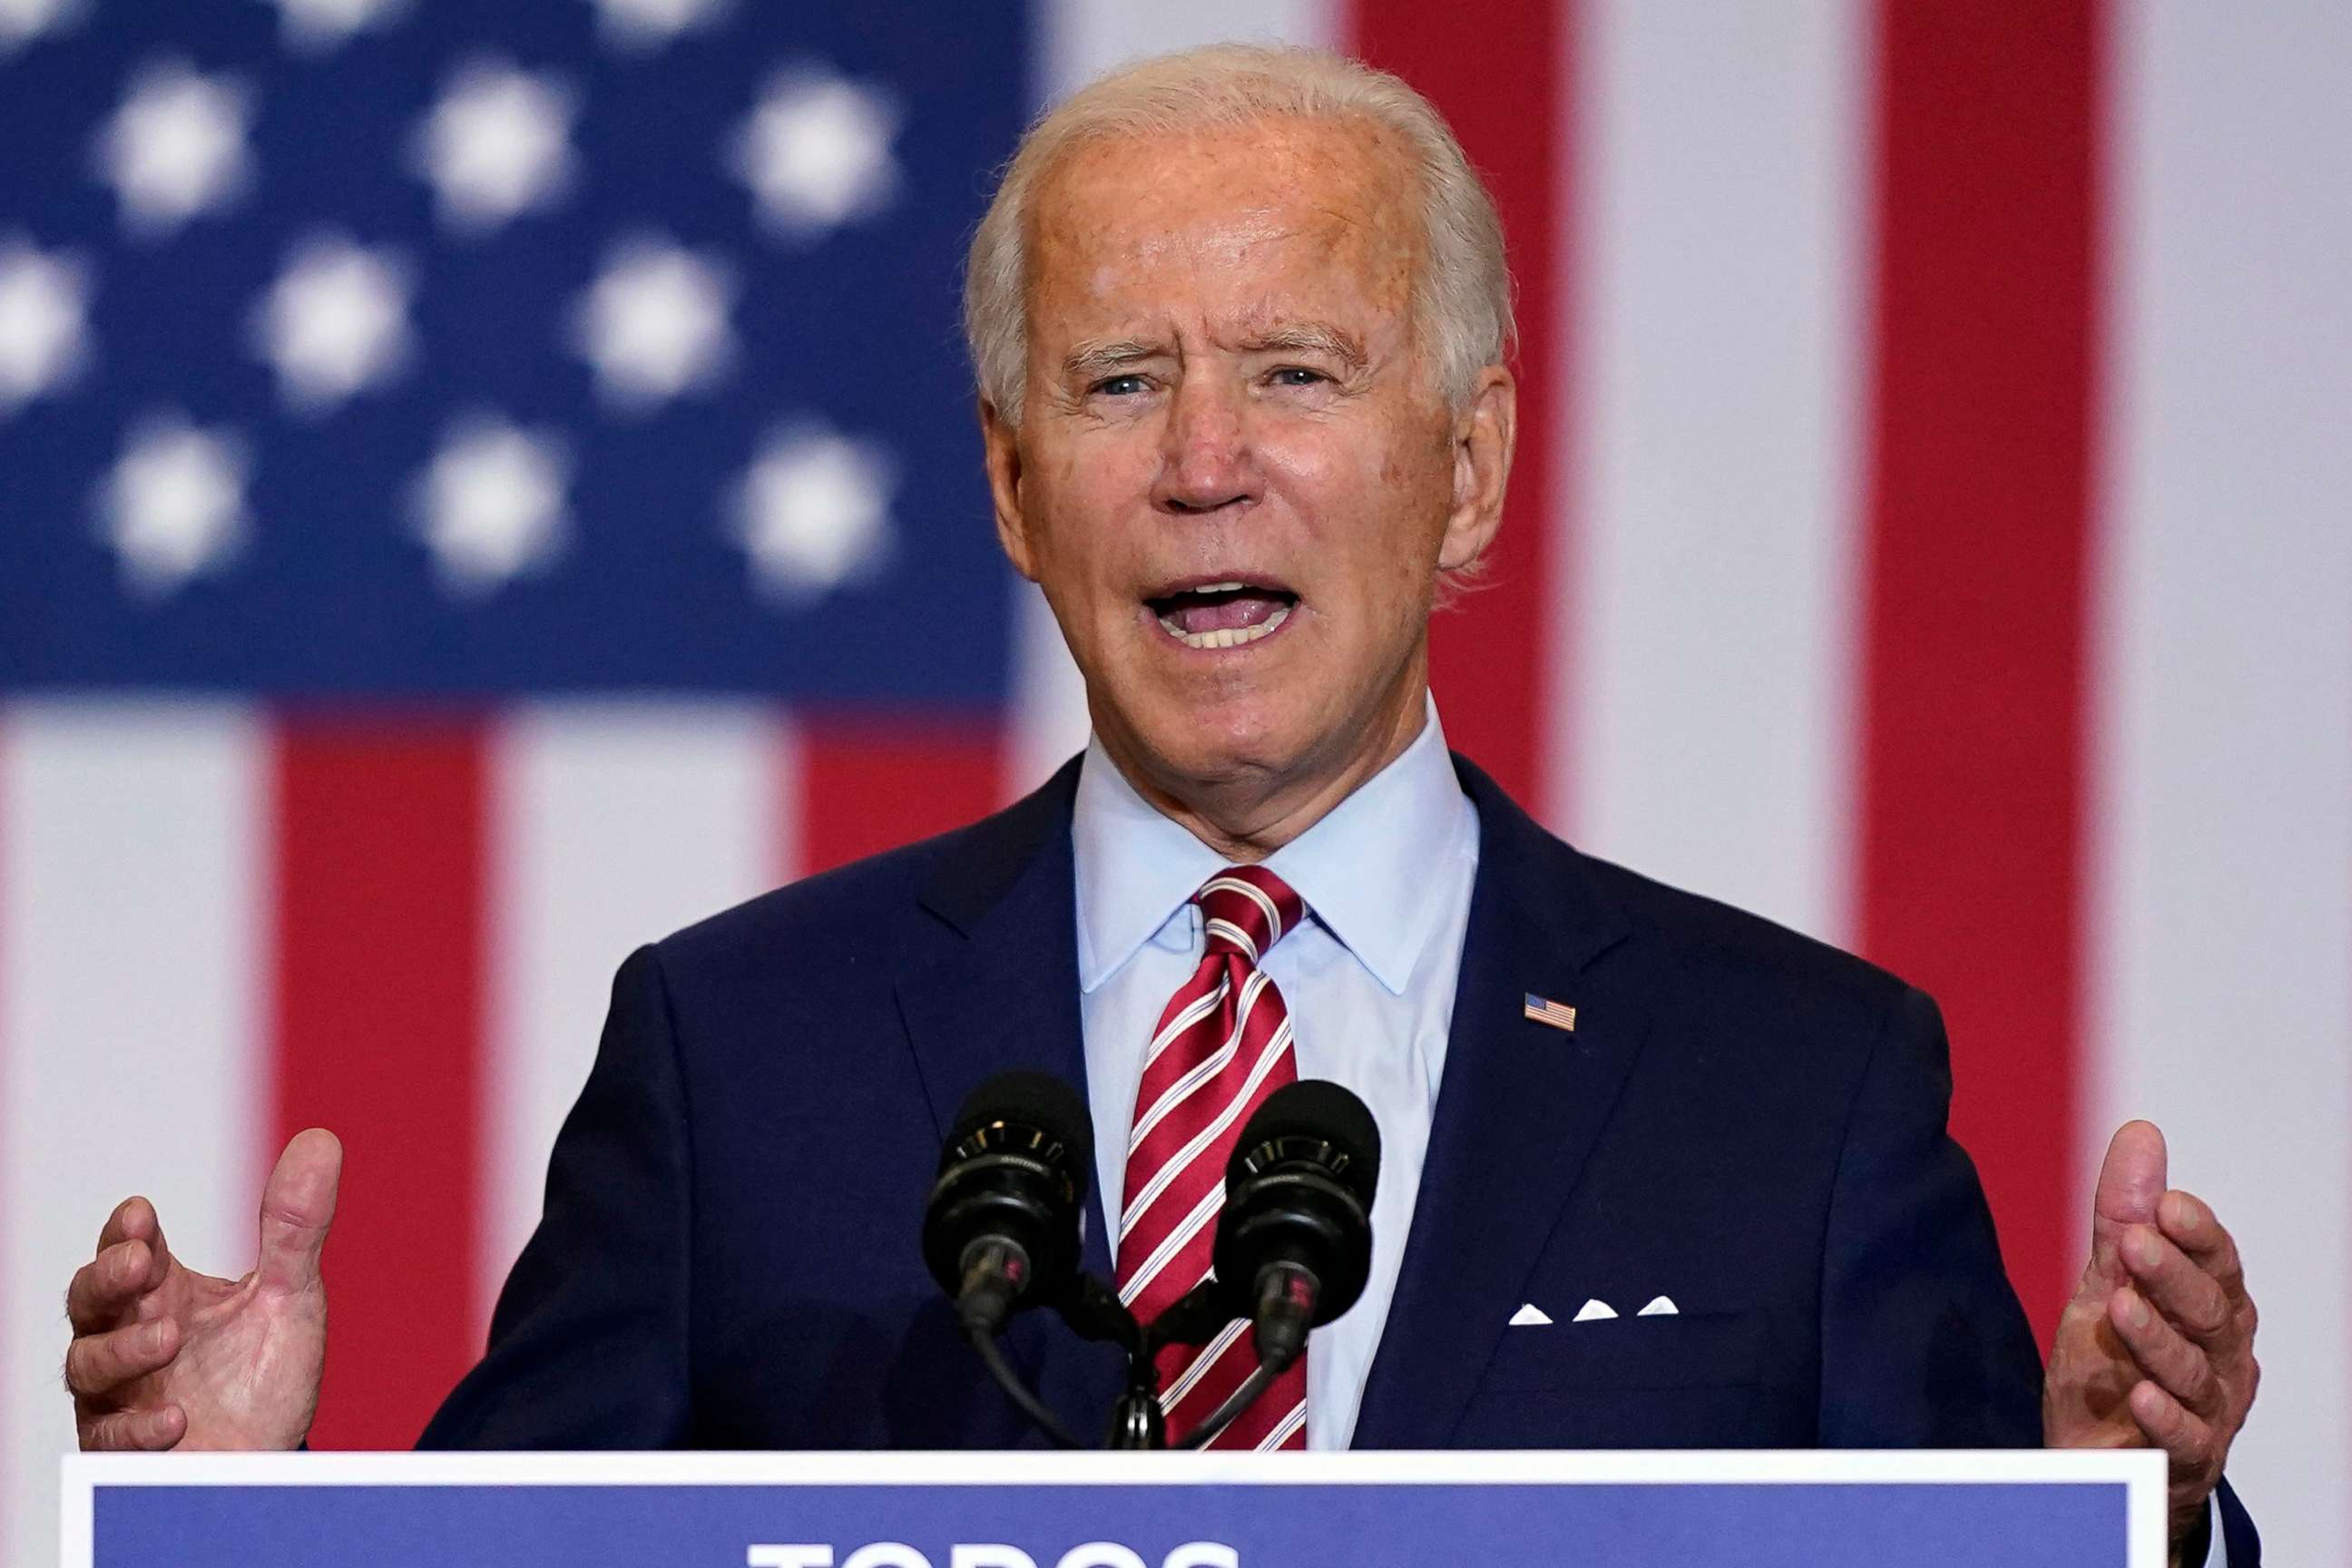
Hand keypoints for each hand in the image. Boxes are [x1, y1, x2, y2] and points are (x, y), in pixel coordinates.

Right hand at [65, 1129, 340, 1450]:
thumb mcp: (290, 1295)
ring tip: (168, 1338)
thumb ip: (295, 1227)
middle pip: (89, 1297)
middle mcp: (131, 1334)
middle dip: (107, 1277)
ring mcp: (119, 1392)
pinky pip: (109, 1437)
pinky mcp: (123, 1447)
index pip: (130, 1247)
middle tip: (139, 1263)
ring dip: (124, 1349)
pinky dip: (139, 1426)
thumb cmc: (265, 1372)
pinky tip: (175, 1418)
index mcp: (166, 1290)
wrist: (272, 1454)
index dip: (126, 1231)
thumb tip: (321, 1139)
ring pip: (87, 1363)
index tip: (139, 1215)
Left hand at [2044, 1121, 2258, 1562]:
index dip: (2198, 1234)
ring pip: (2194, 1371)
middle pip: (2210, 1310)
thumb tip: (2142, 1132)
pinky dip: (2165, 1417)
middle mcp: (2220, 1355)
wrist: (2099, 1458)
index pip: (2216, 1262)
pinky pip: (2184, 1438)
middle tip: (2135, 1241)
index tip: (2168, 1203)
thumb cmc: (2116, 1362)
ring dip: (2159, 1338)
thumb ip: (2124, 1216)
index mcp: (2210, 1306)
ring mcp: (2208, 1409)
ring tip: (2120, 1307)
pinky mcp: (2183, 1458)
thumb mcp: (2110, 1282)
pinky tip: (2140, 1396)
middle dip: (2174, 1275)